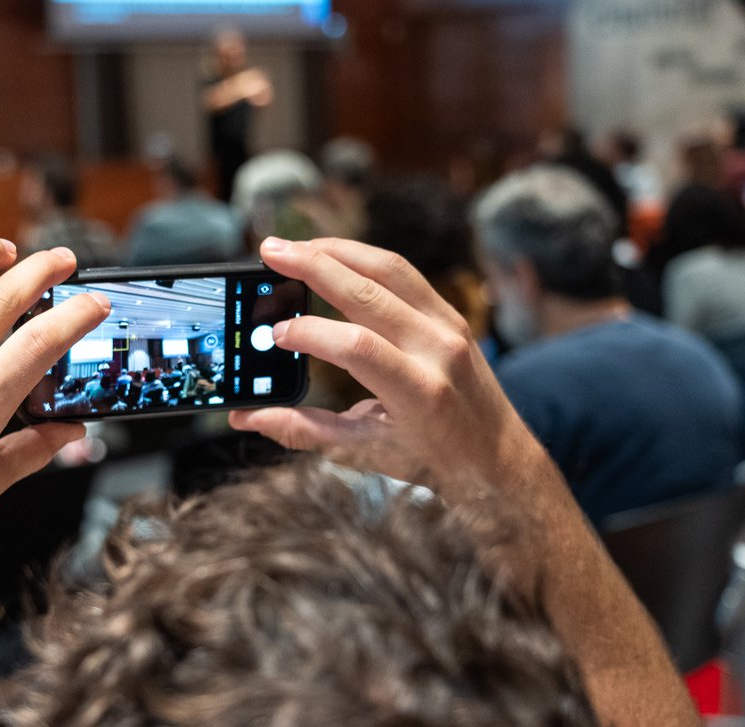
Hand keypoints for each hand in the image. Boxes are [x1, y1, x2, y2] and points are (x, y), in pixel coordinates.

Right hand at [230, 237, 544, 498]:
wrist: (498, 459)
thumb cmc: (433, 460)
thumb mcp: (365, 452)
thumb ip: (302, 430)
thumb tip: (246, 417)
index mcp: (420, 391)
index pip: (356, 347)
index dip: (309, 334)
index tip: (274, 334)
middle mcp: (439, 350)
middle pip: (368, 292)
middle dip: (314, 266)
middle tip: (269, 251)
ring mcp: (449, 325)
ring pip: (389, 268)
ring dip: (338, 250)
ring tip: (295, 247)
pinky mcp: (450, 314)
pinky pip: (404, 274)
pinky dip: (363, 259)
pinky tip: (331, 257)